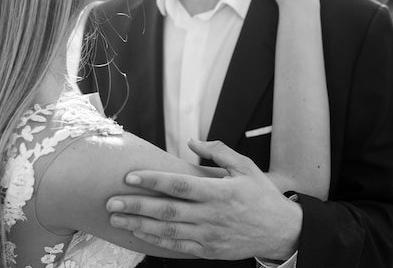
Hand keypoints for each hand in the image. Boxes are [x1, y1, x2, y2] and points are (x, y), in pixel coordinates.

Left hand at [106, 140, 301, 260]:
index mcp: (219, 192)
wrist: (280, 231)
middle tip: (112, 201)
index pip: (179, 185)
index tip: (131, 177)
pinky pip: (177, 246)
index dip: (153, 181)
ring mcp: (209, 236)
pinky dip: (156, 240)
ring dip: (139, 224)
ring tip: (117, 218)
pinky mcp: (209, 250)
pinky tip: (140, 232)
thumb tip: (192, 141)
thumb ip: (218, 152)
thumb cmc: (262, 196)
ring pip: (168, 231)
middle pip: (167, 210)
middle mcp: (211, 215)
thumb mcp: (245, 167)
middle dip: (136, 205)